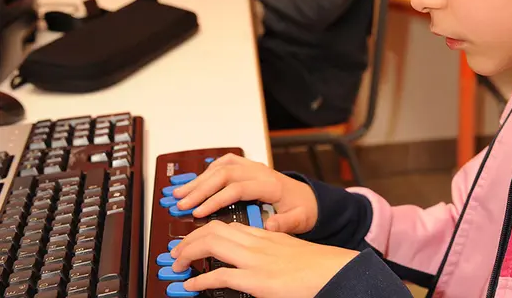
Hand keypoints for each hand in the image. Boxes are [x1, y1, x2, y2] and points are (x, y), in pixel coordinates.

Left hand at [171, 221, 357, 296]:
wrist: (334, 271)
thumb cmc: (315, 265)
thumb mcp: (286, 251)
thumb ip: (266, 250)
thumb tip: (247, 260)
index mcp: (264, 235)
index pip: (224, 225)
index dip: (201, 232)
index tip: (191, 241)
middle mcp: (257, 242)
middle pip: (212, 230)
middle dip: (188, 240)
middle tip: (177, 253)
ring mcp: (256, 260)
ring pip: (211, 244)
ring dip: (188, 254)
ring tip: (178, 265)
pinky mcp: (257, 280)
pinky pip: (220, 276)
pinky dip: (201, 281)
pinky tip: (192, 286)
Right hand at [172, 154, 318, 233]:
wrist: (310, 198)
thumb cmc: (303, 209)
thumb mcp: (300, 219)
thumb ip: (286, 223)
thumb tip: (269, 225)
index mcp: (271, 185)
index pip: (237, 189)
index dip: (216, 200)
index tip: (199, 212)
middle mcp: (260, 172)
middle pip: (224, 174)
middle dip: (200, 189)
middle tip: (181, 204)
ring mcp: (254, 167)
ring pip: (222, 166)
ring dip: (200, 179)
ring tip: (180, 193)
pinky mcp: (249, 168)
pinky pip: (226, 163)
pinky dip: (209, 171)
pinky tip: (197, 182)